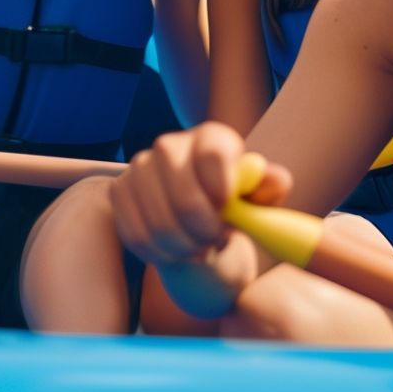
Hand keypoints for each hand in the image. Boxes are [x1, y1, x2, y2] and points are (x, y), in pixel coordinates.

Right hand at [109, 122, 291, 268]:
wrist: (198, 218)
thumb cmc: (235, 204)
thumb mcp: (260, 198)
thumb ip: (269, 187)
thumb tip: (273, 179)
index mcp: (211, 137)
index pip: (212, 155)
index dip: (222, 191)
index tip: (228, 214)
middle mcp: (170, 145)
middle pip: (183, 196)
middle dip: (204, 232)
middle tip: (216, 242)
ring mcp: (140, 167)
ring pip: (159, 223)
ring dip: (185, 248)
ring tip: (201, 250)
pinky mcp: (119, 192)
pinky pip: (136, 234)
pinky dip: (160, 254)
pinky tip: (176, 251)